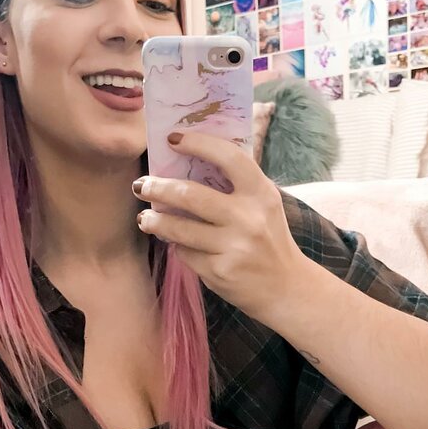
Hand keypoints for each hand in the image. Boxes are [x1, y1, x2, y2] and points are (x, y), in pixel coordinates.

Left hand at [133, 131, 306, 322]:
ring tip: (145, 219)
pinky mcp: (220, 272)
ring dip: (155, 222)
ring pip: (179, 229)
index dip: (198, 144)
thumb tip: (187, 164)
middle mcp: (248, 218)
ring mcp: (233, 246)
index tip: (172, 140)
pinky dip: (179, 248)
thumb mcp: (264, 206)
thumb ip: (236, 185)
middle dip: (158, 188)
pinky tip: (178, 245)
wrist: (286, 288)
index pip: (228, 157)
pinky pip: (186, 254)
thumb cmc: (269, 240)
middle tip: (141, 185)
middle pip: (191, 195)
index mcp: (261, 193)